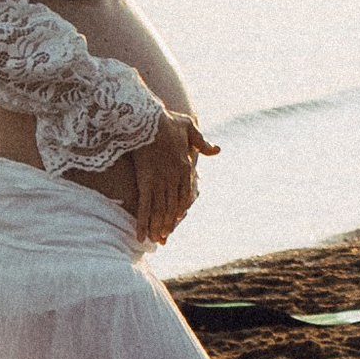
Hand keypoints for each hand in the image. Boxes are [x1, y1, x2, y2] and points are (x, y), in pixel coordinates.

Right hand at [133, 108, 218, 248]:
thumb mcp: (190, 128)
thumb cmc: (169, 122)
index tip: (176, 219)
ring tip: (155, 240)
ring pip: (160, 211)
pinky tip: (142, 235)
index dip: (180, 209)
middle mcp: (174, 178)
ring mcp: (160, 181)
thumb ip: (202, 142)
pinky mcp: (146, 182)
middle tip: (164, 237)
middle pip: (172, 207)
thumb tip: (217, 150)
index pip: (185, 195)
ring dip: (157, 227)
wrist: (149, 119)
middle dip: (168, 223)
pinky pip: (145, 207)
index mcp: (185, 167)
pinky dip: (143, 223)